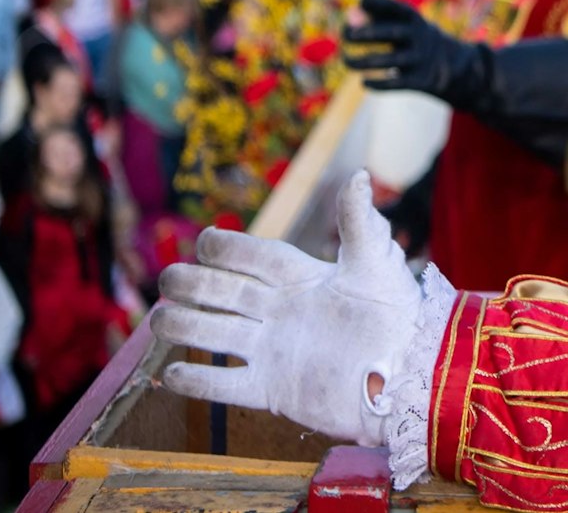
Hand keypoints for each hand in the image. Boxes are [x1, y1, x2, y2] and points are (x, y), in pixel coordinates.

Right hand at [154, 172, 426, 446]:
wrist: (409, 378)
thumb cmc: (398, 317)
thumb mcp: (379, 266)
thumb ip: (361, 224)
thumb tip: (360, 176)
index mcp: (305, 280)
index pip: (257, 257)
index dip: (230, 248)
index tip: (204, 241)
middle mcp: (283, 313)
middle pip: (227, 293)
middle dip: (194, 285)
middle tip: (168, 280)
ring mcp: (276, 351)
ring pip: (218, 335)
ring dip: (186, 326)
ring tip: (158, 320)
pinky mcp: (274, 391)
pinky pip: (227, 386)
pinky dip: (198, 382)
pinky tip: (169, 374)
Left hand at [342, 0, 485, 105]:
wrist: (452, 64)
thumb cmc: (412, 38)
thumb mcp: (399, 24)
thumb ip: (374, 17)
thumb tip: (350, 17)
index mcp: (415, 19)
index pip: (397, 8)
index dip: (380, 3)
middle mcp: (420, 37)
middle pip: (393, 34)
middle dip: (369, 33)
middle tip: (347, 34)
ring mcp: (421, 59)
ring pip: (391, 61)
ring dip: (364, 62)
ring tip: (345, 61)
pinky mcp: (422, 80)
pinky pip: (397, 83)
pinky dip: (379, 84)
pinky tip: (363, 83)